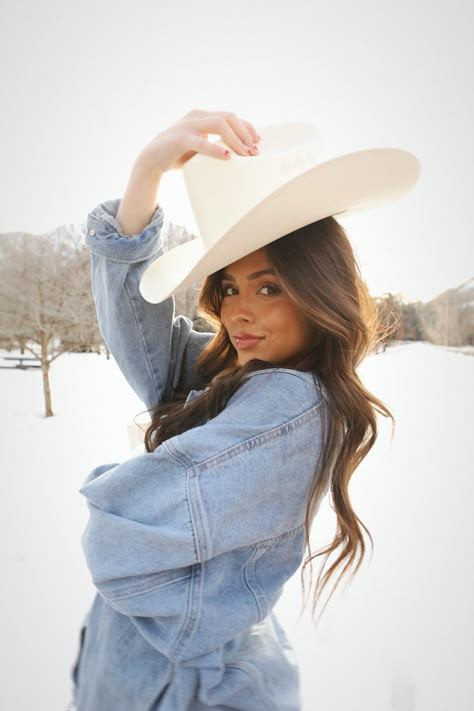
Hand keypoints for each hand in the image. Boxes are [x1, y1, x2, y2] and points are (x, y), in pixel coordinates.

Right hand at [135, 109, 260, 174]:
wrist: (152, 158)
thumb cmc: (179, 153)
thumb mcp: (201, 145)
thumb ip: (215, 144)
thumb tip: (239, 154)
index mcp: (203, 116)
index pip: (231, 116)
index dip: (247, 127)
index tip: (257, 141)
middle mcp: (197, 117)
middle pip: (228, 117)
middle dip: (244, 133)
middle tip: (253, 151)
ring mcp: (188, 126)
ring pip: (218, 124)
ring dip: (235, 140)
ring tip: (244, 154)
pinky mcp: (180, 139)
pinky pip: (201, 142)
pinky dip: (215, 149)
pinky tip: (227, 157)